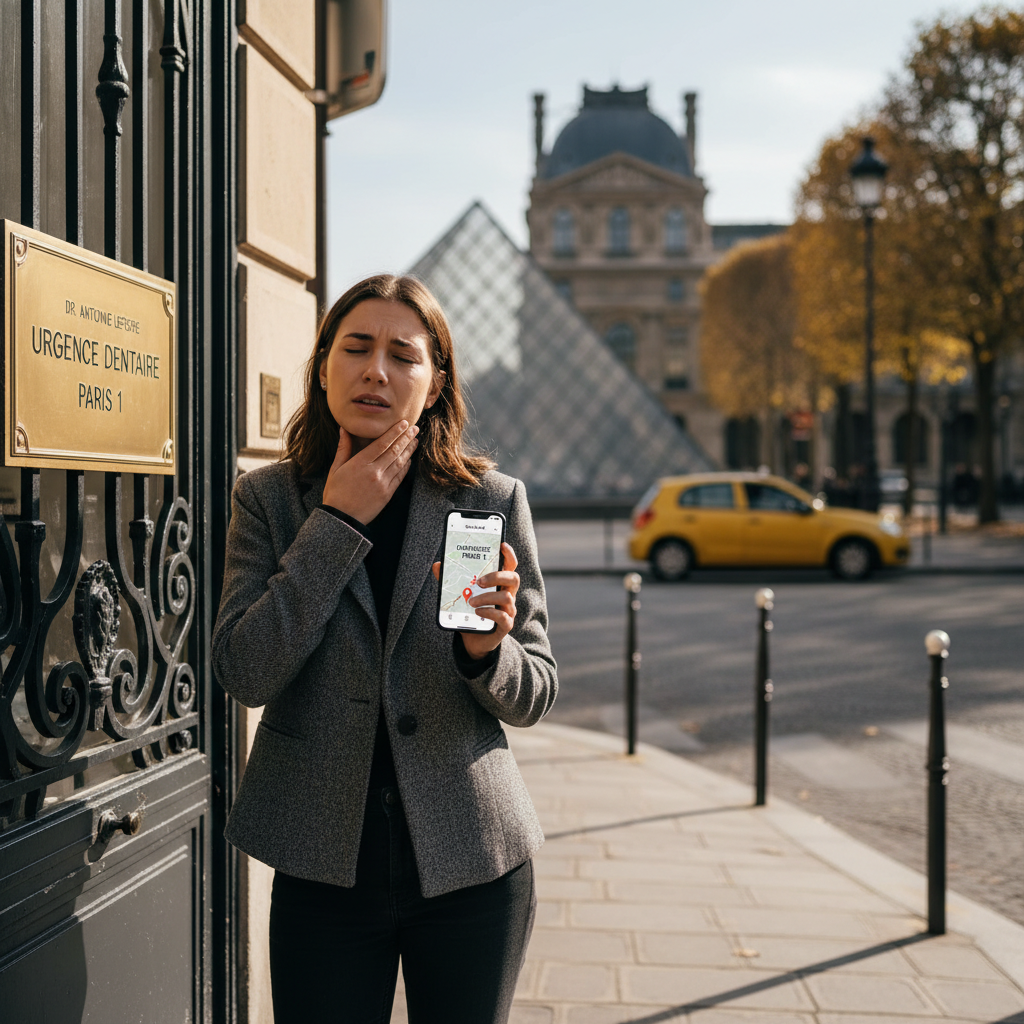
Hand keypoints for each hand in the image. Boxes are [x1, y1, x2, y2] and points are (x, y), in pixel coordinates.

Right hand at [322, 420, 417, 523]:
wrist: (341, 519)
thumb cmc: (335, 493)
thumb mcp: (336, 468)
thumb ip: (343, 448)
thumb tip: (344, 429)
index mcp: (360, 463)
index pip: (382, 443)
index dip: (395, 432)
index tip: (404, 423)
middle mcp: (374, 472)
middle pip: (394, 450)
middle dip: (406, 438)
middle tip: (415, 428)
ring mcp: (382, 484)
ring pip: (399, 462)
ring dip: (409, 450)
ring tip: (415, 440)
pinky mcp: (387, 494)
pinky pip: (399, 477)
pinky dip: (406, 466)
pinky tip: (409, 459)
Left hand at [431, 542, 518, 659]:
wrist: (473, 640)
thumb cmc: (470, 613)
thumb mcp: (460, 595)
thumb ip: (451, 580)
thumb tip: (437, 565)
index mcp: (500, 584)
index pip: (511, 566)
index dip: (509, 554)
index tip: (502, 545)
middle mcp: (509, 594)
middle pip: (513, 578)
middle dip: (496, 576)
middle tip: (478, 581)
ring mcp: (509, 610)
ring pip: (506, 597)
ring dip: (486, 597)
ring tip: (470, 602)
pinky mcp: (506, 625)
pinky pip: (503, 616)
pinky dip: (489, 612)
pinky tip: (477, 612)